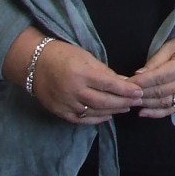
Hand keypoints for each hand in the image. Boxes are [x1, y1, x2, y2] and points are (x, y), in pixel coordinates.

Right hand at [28, 39, 142, 124]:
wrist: (35, 64)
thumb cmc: (64, 55)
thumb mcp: (87, 58)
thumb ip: (105, 72)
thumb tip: (124, 82)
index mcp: (82, 73)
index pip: (109, 84)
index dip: (126, 90)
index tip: (139, 91)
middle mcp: (74, 90)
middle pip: (103, 101)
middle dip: (123, 102)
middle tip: (137, 101)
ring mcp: (66, 103)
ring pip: (94, 112)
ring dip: (112, 111)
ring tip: (125, 107)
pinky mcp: (59, 112)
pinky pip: (81, 119)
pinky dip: (96, 119)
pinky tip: (107, 116)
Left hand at [130, 19, 174, 119]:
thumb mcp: (171, 46)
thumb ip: (155, 61)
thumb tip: (138, 75)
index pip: (159, 77)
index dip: (142, 82)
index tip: (126, 83)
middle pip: (161, 91)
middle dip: (141, 94)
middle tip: (125, 95)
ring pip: (165, 102)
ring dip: (147, 104)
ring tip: (131, 103)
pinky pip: (174, 109)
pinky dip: (158, 113)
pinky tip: (144, 113)